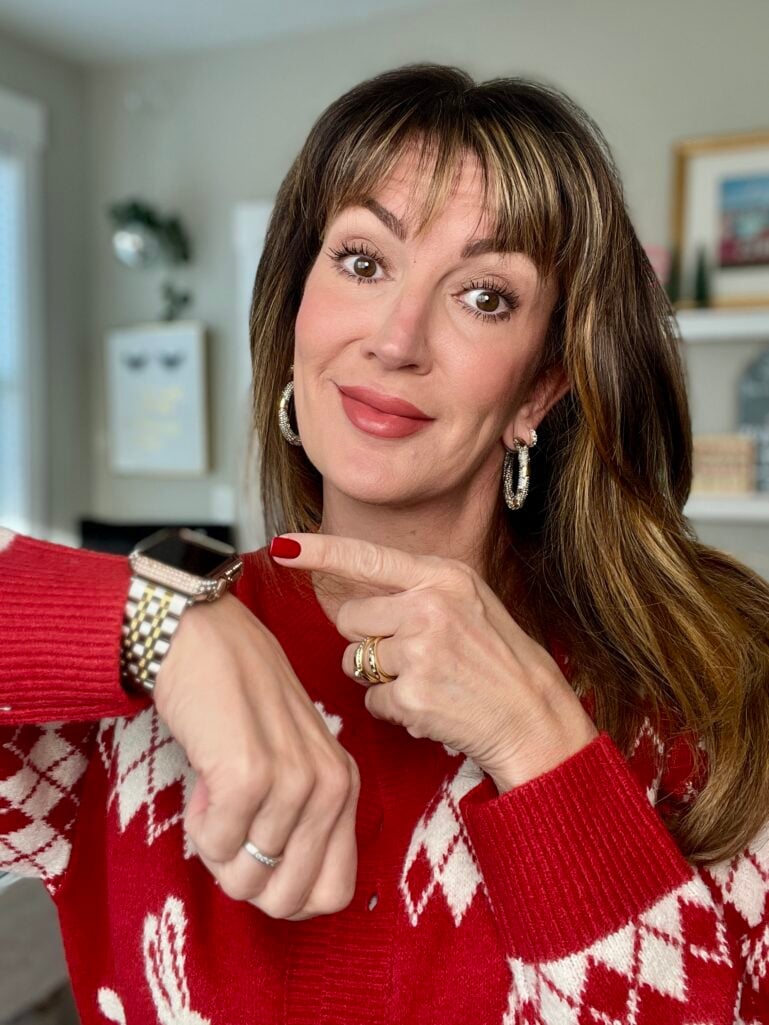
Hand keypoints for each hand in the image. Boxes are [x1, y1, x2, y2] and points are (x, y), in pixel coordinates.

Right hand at [153, 592, 359, 920]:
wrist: (202, 639)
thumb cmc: (238, 703)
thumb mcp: (289, 761)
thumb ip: (299, 820)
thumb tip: (277, 893)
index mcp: (345, 785)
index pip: (333, 893)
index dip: (284, 893)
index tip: (256, 855)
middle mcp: (330, 785)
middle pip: (287, 900)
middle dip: (244, 877)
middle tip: (228, 827)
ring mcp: (293, 780)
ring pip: (245, 878)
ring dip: (215, 844)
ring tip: (216, 791)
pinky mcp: (248, 775)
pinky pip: (216, 846)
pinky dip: (199, 826)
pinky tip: (204, 781)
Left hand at [271, 534, 598, 792]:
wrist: (534, 716)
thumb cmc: (499, 660)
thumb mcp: (468, 603)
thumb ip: (416, 590)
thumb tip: (355, 588)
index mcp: (444, 577)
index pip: (367, 558)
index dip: (320, 552)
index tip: (284, 546)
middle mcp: (429, 606)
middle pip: (350, 618)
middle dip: (367, 640)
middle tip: (413, 655)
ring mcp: (421, 651)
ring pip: (356, 662)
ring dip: (379, 678)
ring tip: (427, 680)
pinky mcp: (413, 695)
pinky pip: (372, 701)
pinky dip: (393, 709)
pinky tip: (431, 705)